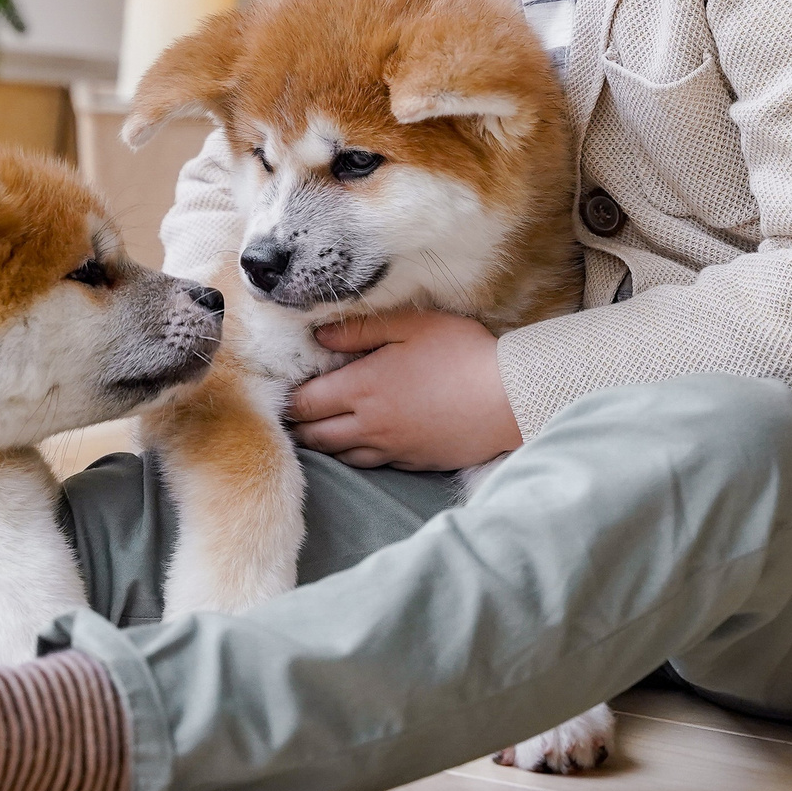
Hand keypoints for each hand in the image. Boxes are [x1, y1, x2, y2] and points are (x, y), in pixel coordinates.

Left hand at [287, 309, 522, 470]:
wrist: (507, 399)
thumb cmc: (462, 353)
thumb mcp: (412, 325)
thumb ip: (361, 329)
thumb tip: (319, 336)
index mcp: (362, 387)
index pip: (304, 402)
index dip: (288, 399)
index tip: (284, 390)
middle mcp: (369, 424)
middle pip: (314, 435)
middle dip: (296, 426)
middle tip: (288, 416)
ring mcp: (391, 448)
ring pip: (339, 455)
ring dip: (321, 444)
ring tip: (313, 432)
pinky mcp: (412, 462)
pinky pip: (370, 464)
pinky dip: (354, 455)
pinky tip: (356, 445)